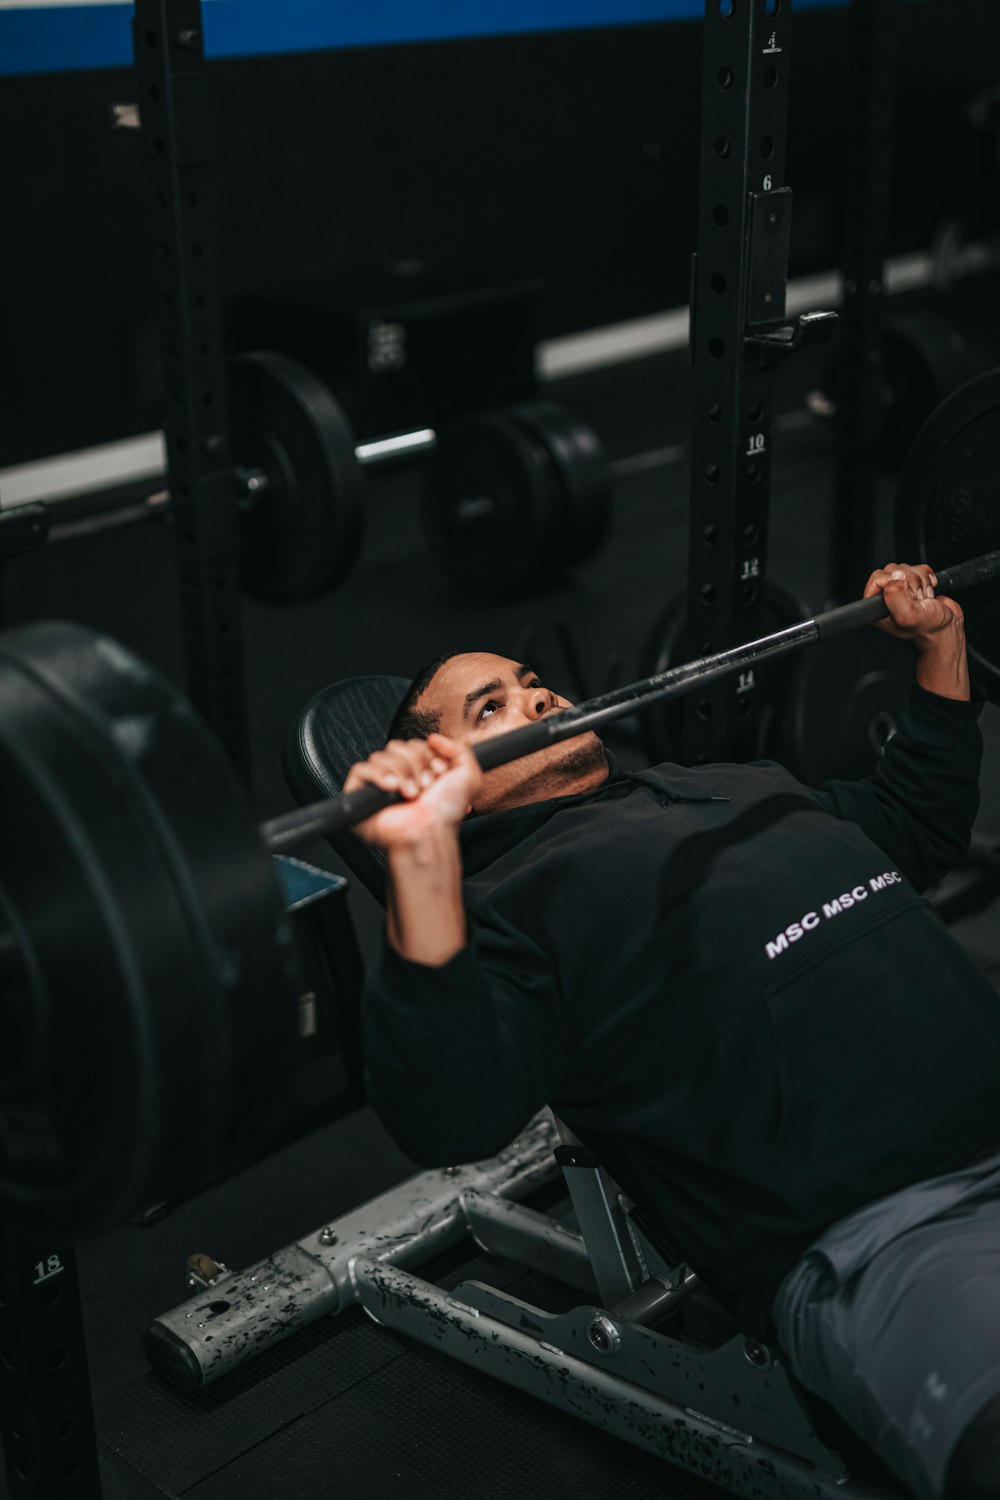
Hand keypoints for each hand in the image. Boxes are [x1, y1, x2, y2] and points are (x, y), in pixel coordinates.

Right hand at [343, 733, 481, 848]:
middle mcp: (398, 776)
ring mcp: (378, 785)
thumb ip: (460, 748)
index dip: (427, 754)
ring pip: (380, 756)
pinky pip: (361, 769)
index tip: (439, 772)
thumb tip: (433, 737)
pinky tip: (392, 788)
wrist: (430, 831)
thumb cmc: (446, 812)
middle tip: (425, 786)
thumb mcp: (468, 775)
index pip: (413, 744)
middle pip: (396, 747)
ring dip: (401, 773)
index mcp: (418, 771)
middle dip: (415, 764)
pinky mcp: (361, 794)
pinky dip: (378, 775)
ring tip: (410, 794)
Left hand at [864, 562, 963, 649]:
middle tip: (916, 599)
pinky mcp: (915, 583)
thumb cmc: (929, 628)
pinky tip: (928, 591)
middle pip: (892, 571)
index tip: (905, 596)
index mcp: (877, 608)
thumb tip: (895, 575)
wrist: (947, 628)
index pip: (877, 579)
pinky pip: (919, 568)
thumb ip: (895, 595)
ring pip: (906, 569)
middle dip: (910, 582)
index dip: (894, 583)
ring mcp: (901, 589)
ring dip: (920, 582)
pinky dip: (927, 577)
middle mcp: (886, 597)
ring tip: (923, 598)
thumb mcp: (907, 616)